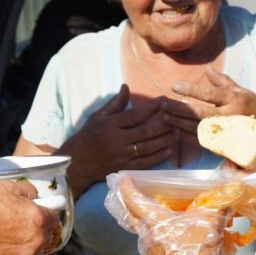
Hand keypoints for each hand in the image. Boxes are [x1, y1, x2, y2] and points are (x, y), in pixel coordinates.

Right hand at [0, 180, 59, 254]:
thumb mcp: (8, 188)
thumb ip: (29, 191)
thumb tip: (35, 196)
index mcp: (39, 218)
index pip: (55, 218)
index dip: (45, 214)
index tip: (39, 215)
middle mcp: (38, 240)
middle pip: (47, 235)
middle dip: (37, 230)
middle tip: (20, 225)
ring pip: (38, 252)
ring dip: (30, 246)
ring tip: (13, 239)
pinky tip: (6, 249)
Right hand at [58, 85, 178, 196]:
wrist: (77, 162)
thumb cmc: (88, 136)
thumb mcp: (98, 116)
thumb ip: (115, 103)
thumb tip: (126, 87)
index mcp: (110, 125)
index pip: (135, 115)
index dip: (151, 108)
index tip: (164, 101)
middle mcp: (117, 140)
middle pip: (144, 131)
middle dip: (162, 123)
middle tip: (175, 117)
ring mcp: (121, 155)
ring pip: (147, 147)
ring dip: (164, 140)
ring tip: (177, 132)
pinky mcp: (124, 167)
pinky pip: (145, 162)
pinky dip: (158, 156)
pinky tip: (169, 150)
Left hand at [104, 173, 231, 254]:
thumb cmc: (198, 249)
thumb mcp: (211, 221)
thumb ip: (218, 205)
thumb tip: (228, 196)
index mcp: (153, 220)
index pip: (133, 199)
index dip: (127, 187)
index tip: (124, 178)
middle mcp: (145, 235)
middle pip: (131, 216)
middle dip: (130, 204)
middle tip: (133, 194)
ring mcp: (149, 252)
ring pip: (142, 232)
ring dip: (147, 223)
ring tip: (160, 217)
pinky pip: (152, 247)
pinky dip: (158, 239)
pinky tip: (172, 238)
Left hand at [165, 68, 255, 136]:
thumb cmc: (254, 107)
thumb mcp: (241, 91)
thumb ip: (222, 80)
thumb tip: (207, 68)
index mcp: (234, 100)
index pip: (210, 94)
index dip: (191, 90)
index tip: (174, 86)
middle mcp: (230, 116)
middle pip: (200, 113)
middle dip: (180, 109)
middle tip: (163, 104)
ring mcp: (226, 132)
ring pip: (198, 128)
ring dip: (179, 123)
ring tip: (163, 117)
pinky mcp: (223, 145)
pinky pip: (202, 141)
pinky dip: (187, 136)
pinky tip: (174, 130)